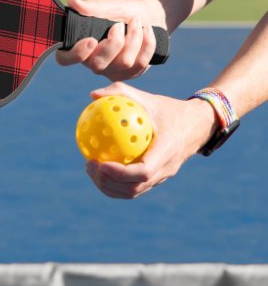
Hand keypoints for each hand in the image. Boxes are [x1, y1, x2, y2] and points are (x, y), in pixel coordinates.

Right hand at [56, 0, 165, 80]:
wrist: (147, 16)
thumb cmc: (122, 12)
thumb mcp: (109, 6)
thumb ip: (92, 7)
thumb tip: (72, 2)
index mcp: (80, 46)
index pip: (65, 59)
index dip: (76, 54)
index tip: (91, 40)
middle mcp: (92, 62)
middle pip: (98, 65)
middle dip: (114, 43)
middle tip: (119, 25)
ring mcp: (111, 71)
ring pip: (124, 63)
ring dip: (134, 38)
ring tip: (136, 22)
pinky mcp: (130, 74)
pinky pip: (140, 64)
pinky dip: (147, 43)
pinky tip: (147, 31)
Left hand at [84, 82, 218, 198]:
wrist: (197, 125)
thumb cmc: (169, 109)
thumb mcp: (148, 98)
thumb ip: (121, 93)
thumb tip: (93, 95)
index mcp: (167, 151)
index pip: (143, 172)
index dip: (120, 173)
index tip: (100, 163)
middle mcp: (166, 169)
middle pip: (134, 188)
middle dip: (108, 182)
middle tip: (89, 165)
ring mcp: (162, 177)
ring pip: (133, 192)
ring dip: (109, 186)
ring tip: (90, 169)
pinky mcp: (157, 179)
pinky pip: (134, 187)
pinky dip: (115, 184)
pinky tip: (100, 168)